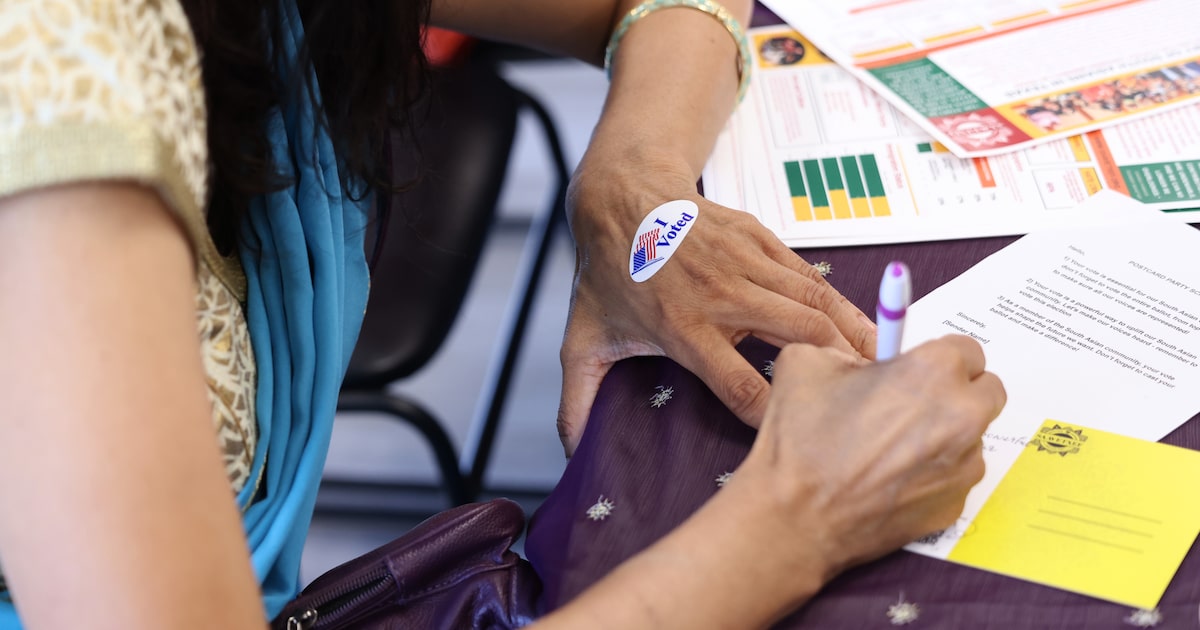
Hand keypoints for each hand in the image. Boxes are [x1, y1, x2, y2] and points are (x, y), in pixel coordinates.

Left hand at [556, 160, 875, 454]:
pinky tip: (861, 325)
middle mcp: (720, 294)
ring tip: (880, 366)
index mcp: (682, 326)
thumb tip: (572, 454)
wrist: (623, 198)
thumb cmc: (609, 274)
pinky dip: (839, 301)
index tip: (795, 437)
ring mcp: (745, 262)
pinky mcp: (761, 239)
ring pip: (813, 301)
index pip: (736, 382)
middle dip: (835, 370)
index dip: (770, 413)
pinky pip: (810, 275)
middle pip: (797, 335)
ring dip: (850, 334)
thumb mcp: (583, 340)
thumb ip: (578, 400)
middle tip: (863, 402)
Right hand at [741, 336, 1005, 576]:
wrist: (794, 517)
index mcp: (933, 371)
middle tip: (915, 404)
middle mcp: (962, 416)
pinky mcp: (955, 505)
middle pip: (988, 391)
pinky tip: (891, 479)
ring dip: (945, 436)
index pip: (968, 349)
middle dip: (957, 393)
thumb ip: (848, 350)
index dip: (938, 358)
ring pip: (972, 438)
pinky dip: (932, 474)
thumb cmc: (800, 439)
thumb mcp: (806, 363)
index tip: (917, 370)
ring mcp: (963, 466)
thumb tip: (866, 361)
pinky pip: (955, 478)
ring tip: (892, 448)